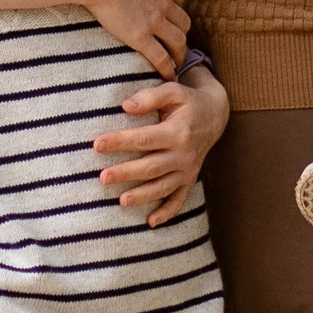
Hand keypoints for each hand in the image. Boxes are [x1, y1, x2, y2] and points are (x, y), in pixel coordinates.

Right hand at [82, 0, 191, 81]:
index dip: (177, 8)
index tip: (173, 15)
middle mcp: (164, 3)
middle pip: (183, 22)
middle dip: (182, 32)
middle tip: (177, 40)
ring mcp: (155, 22)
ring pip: (178, 41)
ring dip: (179, 52)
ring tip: (177, 62)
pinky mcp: (142, 37)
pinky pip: (161, 57)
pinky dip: (167, 68)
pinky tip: (169, 76)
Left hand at [95, 66, 229, 224]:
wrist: (215, 115)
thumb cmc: (187, 101)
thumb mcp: (174, 91)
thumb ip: (151, 96)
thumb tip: (126, 106)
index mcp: (179, 131)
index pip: (145, 139)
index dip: (121, 142)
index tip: (97, 144)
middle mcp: (185, 154)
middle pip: (151, 167)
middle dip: (126, 173)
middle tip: (102, 178)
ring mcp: (188, 170)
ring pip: (163, 187)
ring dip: (143, 196)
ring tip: (121, 201)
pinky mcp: (190, 180)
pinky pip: (179, 200)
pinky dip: (167, 213)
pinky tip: (150, 222)